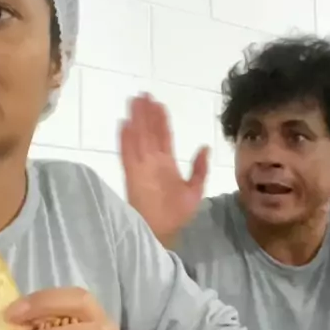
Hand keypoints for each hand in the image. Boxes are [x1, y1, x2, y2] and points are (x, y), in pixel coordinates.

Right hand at [120, 94, 208, 242]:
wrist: (163, 234)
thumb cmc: (177, 216)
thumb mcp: (195, 191)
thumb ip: (199, 169)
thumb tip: (204, 148)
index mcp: (167, 165)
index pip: (163, 137)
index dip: (161, 120)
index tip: (158, 104)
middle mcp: (153, 163)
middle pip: (149, 133)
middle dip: (146, 114)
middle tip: (143, 94)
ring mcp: (142, 168)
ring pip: (139, 138)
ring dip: (136, 120)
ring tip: (134, 102)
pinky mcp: (133, 176)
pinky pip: (128, 155)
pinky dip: (126, 140)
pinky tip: (125, 125)